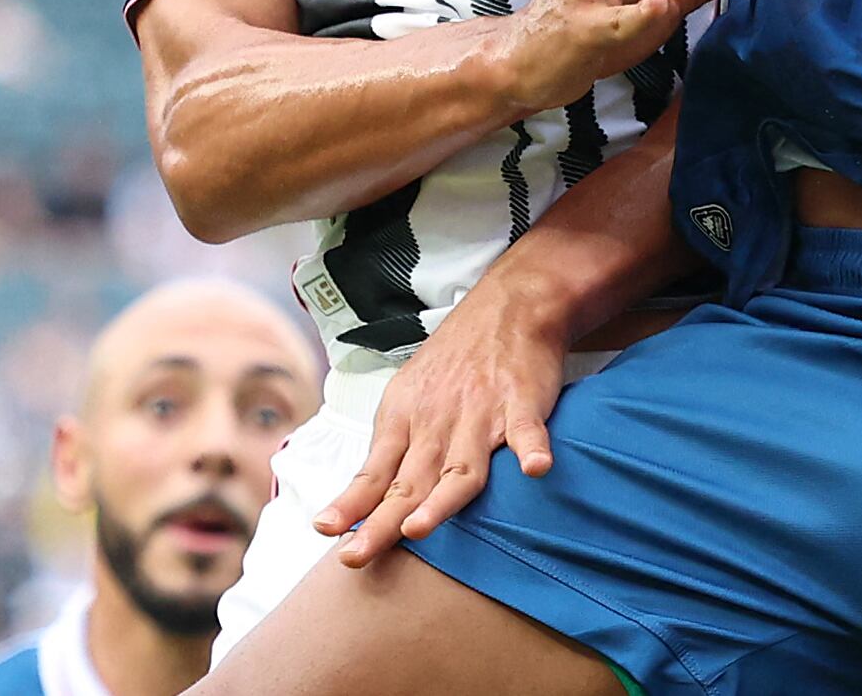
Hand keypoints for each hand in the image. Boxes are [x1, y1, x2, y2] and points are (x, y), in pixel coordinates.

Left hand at [314, 273, 570, 567]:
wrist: (508, 305)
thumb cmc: (455, 359)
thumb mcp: (410, 397)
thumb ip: (395, 449)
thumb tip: (364, 501)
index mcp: (405, 419)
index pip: (374, 471)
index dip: (352, 505)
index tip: (326, 531)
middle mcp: (438, 420)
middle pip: (410, 481)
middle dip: (381, 522)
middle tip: (355, 556)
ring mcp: (480, 412)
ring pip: (460, 466)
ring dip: (439, 499)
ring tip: (419, 529)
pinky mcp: (522, 401)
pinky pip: (527, 429)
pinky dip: (532, 448)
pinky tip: (534, 468)